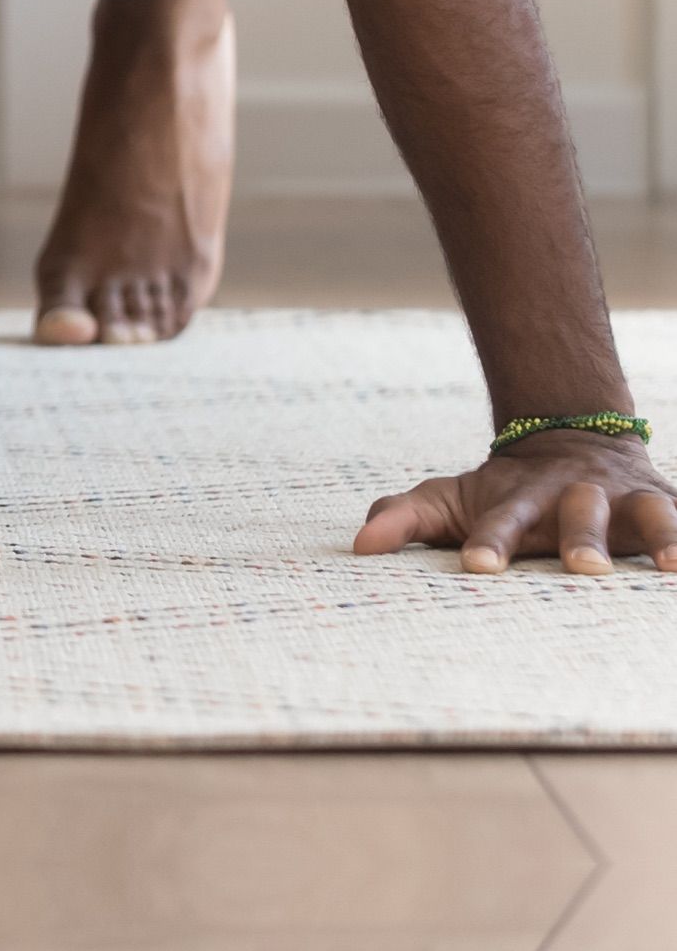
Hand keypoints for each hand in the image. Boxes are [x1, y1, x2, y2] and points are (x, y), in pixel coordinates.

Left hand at [355, 431, 676, 573]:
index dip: (489, 542)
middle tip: (582, 567)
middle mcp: (573, 497)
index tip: (478, 567)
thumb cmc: (506, 494)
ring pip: (642, 514)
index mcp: (518, 500)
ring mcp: (623, 499)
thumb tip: (359, 546)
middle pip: (575, 516)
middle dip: (579, 539)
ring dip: (658, 536)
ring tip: (669, 566)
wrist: (571, 439)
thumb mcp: (452, 501)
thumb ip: (405, 520)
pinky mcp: (665, 506)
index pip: (499, 521)